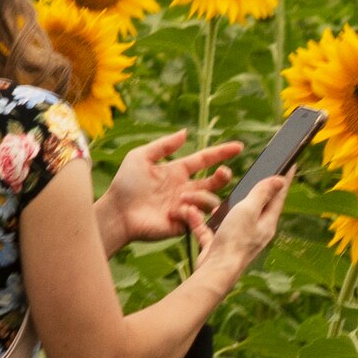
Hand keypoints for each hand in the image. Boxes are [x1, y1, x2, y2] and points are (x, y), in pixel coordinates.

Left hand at [98, 128, 238, 251]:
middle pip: (214, 181)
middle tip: (223, 173)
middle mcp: (185, 189)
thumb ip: (164, 145)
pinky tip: (175, 211)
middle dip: (223, 176)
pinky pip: (200, 217)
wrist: (117, 213)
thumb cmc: (124, 184)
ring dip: (201, 196)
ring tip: (182, 198)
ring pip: (210, 200)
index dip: (222, 152)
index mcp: (177, 171)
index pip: (205, 160)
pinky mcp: (183, 224)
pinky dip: (192, 212)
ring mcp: (185, 207)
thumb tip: (186, 132)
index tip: (239, 146)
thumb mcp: (141, 157)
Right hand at [195, 170, 292, 291]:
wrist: (215, 272)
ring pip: (224, 214)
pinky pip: (207, 228)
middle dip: (242, 190)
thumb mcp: (249, 210)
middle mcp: (254, 230)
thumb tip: (280, 180)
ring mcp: (235, 238)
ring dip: (210, 205)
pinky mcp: (217, 244)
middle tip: (246, 175)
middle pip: (251, 203)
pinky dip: (197, 220)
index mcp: (266, 221)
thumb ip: (262, 193)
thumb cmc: (235, 240)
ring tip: (197, 197)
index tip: (289, 161)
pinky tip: (188, 211)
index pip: (278, 195)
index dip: (283, 177)